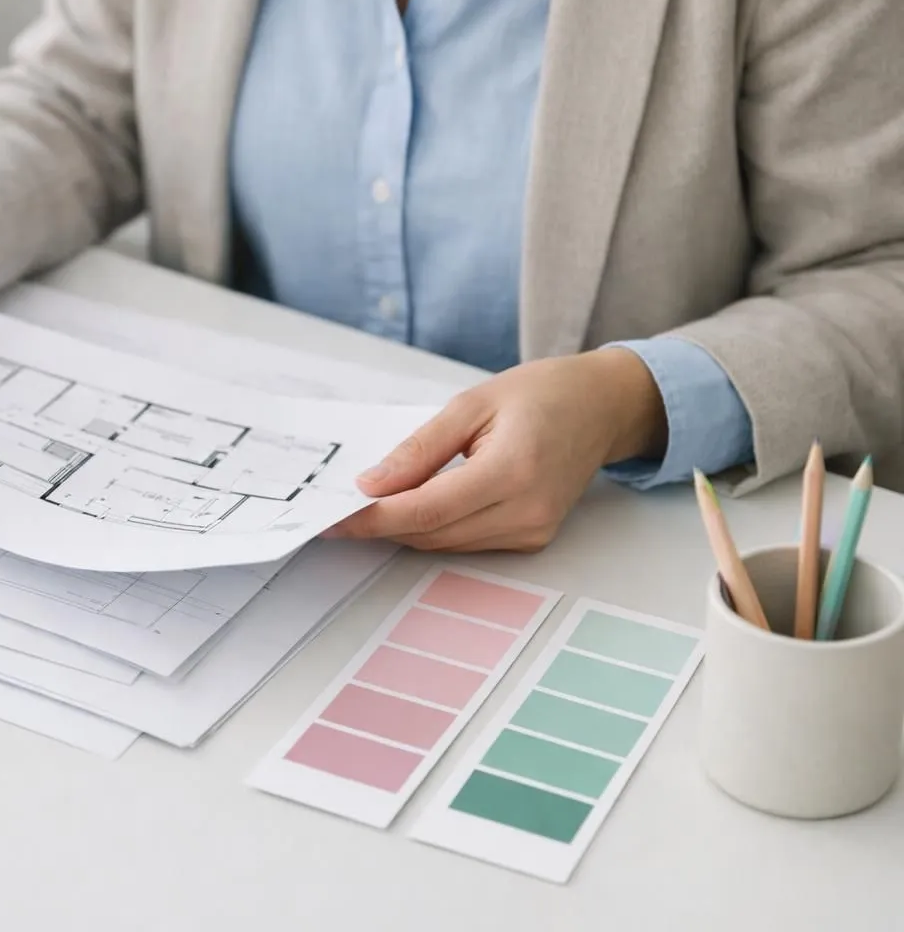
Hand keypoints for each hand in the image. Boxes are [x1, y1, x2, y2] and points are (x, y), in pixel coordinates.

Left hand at [327, 349, 668, 552]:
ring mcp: (533, 531)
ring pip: (444, 543)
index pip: (427, 510)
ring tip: (367, 504)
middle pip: (431, 533)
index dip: (374, 517)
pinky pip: (465, 541)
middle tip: (336, 508)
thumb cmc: (542, 394)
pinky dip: (433, 526)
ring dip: (404, 527)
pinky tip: (413, 504)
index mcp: (512, 471)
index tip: (334, 516)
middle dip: (380, 523)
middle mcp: (526, 511)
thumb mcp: (471, 404)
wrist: (601, 407)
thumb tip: (372, 484)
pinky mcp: (532, 538)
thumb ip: (420, 448)